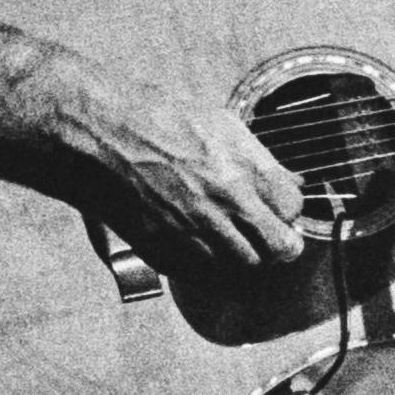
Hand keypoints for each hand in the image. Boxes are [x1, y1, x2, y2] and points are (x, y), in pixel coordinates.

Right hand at [65, 81, 307, 273]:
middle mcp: (225, 206)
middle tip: (270, 235)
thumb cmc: (154, 118)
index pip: (294, 208)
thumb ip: (257, 159)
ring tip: (235, 240)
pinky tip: (204, 246)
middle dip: (280, 242)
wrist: (100, 134)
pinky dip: (212, 266)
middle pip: (281, 247)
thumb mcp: (219, 124)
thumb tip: (287, 180)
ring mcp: (196, 233)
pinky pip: (206, 275)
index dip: (287, 208)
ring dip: (247, 256)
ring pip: (246, 267)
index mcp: (243, 170)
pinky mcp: (166, 251)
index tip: (278, 207)